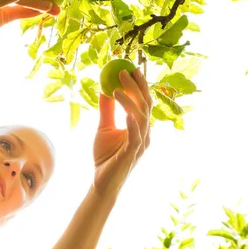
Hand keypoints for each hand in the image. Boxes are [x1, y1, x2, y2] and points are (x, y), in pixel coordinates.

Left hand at [92, 68, 152, 203]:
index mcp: (140, 126)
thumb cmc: (105, 156)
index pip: (143, 101)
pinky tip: (127, 113)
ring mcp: (140, 144)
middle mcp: (145, 133)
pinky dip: (133, 123)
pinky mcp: (132, 154)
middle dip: (137, 87)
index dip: (139, 84)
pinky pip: (135, 137)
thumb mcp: (103, 128)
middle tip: (125, 71)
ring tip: (116, 88)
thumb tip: (104, 89)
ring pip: (141, 118)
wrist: (101, 181)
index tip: (130, 68)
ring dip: (129, 101)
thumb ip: (106, 110)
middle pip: (146, 105)